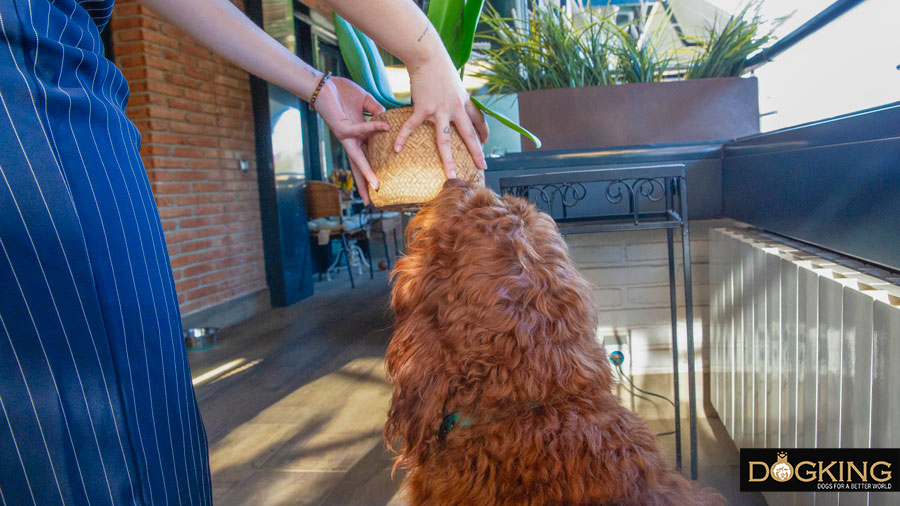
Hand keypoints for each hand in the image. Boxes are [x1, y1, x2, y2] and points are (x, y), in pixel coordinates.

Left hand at [313, 76, 390, 203]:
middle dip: (365, 184)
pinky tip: (385, 127)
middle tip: (371, 202)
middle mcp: (351, 139)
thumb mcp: (365, 100)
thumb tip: (387, 119)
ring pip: (357, 158)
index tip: (378, 185)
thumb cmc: (341, 92)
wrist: (323, 84)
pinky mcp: (341, 127)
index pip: (367, 156)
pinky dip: (372, 128)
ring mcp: (345, 135)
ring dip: (366, 173)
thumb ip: (376, 109)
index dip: (372, 170)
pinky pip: (360, 130)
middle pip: (359, 166)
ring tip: (376, 186)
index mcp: (357, 135)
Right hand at [395, 55, 488, 178]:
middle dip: (476, 153)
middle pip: (468, 135)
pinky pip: (412, 127)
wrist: (427, 55)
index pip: (478, 120)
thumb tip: (455, 100)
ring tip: (451, 175)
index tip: (486, 143)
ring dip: (448, 159)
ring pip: (445, 140)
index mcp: (465, 101)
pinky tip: (397, 148)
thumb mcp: (454, 81)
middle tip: (482, 167)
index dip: (483, 132)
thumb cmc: (439, 65)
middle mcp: (456, 108)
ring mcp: (440, 110)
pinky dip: (403, 137)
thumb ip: (455, 94)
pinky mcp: (423, 108)